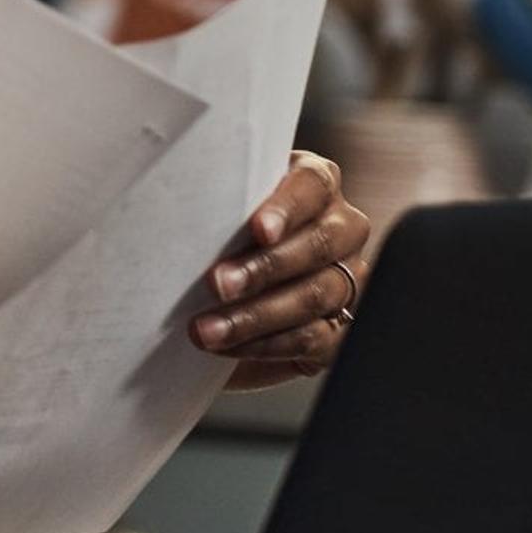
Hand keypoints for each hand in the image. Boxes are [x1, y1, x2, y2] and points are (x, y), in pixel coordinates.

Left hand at [193, 151, 371, 389]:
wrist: (225, 296)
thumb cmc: (220, 238)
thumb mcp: (219, 214)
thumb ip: (219, 204)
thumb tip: (184, 211)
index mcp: (315, 185)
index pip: (312, 186)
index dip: (286, 208)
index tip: (257, 229)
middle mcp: (340, 228)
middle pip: (318, 244)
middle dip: (264, 267)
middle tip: (217, 284)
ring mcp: (347, 278)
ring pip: (314, 295)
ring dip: (256, 315)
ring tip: (207, 328)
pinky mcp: (340, 327)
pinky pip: (313, 338)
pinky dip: (266, 345)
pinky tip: (228, 347)